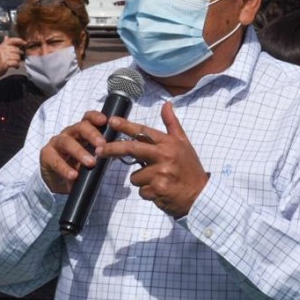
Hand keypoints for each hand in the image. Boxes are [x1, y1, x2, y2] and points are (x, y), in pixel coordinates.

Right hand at [0, 36, 24, 77]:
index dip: (19, 40)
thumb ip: (3, 44)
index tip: (25, 43)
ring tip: (16, 64)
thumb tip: (6, 37)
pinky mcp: (5, 63)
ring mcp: (3, 57)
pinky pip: (16, 63)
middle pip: (16, 50)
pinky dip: (17, 65)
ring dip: (18, 61)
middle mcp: (2, 50)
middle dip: (19, 55)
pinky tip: (16, 67)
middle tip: (18, 59)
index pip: (11, 40)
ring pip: (17, 57)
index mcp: (1, 46)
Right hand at [39, 110, 108, 194]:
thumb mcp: (92, 157)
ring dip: (80, 152)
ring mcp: (56, 143)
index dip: (95, 117)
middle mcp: (68, 133)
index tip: (105, 120)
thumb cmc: (78, 165)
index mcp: (81, 131)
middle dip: (92, 134)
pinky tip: (74, 175)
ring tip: (91, 163)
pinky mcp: (47, 156)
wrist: (59, 181)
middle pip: (79, 127)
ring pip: (67, 142)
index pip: (88, 118)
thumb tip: (121, 151)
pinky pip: (55, 160)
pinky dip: (65, 169)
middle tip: (102, 145)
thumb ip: (103, 152)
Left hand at [97, 102, 208, 217]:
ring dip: (142, 180)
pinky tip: (160, 191)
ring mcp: (161, 173)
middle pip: (132, 149)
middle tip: (99, 150)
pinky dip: (147, 192)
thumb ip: (172, 124)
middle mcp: (164, 156)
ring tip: (158, 181)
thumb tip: (167, 104)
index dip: (126, 125)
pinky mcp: (157, 189)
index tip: (111, 120)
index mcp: (169, 143)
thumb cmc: (190, 168)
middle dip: (112, 149)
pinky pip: (141, 190)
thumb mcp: (184, 144)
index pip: (144, 131)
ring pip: (135, 176)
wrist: (200, 195)